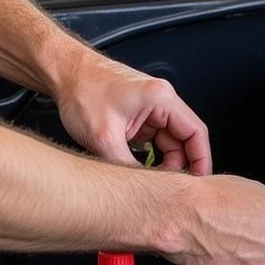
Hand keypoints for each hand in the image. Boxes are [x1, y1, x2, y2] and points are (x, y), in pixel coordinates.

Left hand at [54, 53, 211, 174]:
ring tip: (147, 181)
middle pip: (183, 141)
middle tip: (166, 188)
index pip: (196, 133)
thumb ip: (127, 168)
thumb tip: (141, 190)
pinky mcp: (136, 117)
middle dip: (177, 166)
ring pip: (166, 144)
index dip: (201, 161)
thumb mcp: (104, 138)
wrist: (62, 74)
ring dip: (161, 163)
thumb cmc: (81, 90)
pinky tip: (136, 170)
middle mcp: (159, 101)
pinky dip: (147, 157)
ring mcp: (148, 109)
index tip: (199, 182)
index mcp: (161, 99)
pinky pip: (151, 142)